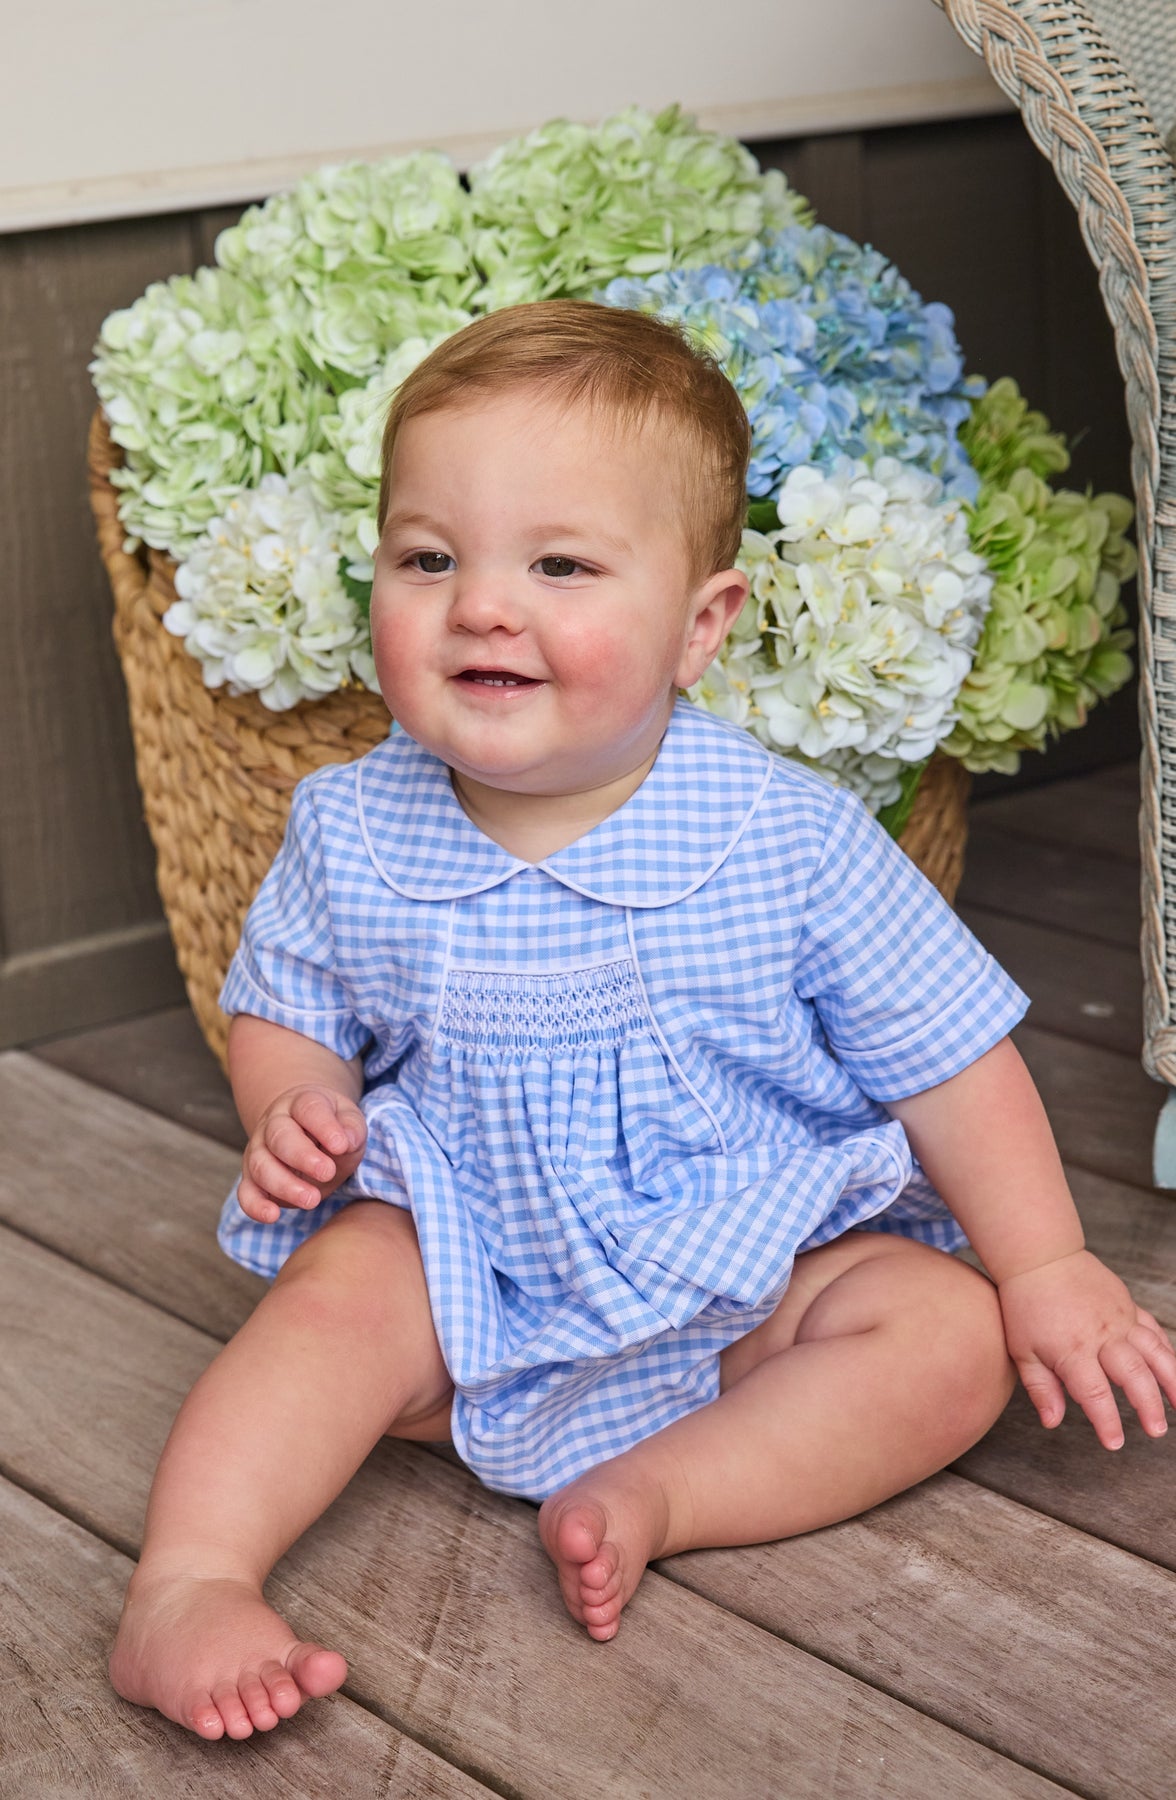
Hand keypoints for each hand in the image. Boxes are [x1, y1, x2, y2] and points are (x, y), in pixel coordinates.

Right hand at [238, 1084, 367, 1224]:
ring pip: (261, 1165)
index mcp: (301, 1103)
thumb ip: (351, 1128)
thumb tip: (347, 1142)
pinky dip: (255, 1205)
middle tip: (327, 1172)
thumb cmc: (333, 1128)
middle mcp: (274, 1123)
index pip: (309, 1108)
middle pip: (280, 1136)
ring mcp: (259, 1149)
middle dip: (302, 1157)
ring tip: (311, 1199)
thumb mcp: (349, 1120)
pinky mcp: (252, 1178)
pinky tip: (272, 1216)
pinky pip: (246, 1191)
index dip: (324, 1126)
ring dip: (284, 1185)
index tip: (341, 1146)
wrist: (306, 1133)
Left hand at [999, 1248, 1175, 1448]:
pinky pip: (1154, 1330)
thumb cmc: (1025, 1303)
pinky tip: (1173, 1369)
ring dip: (1171, 1379)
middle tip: (1156, 1430)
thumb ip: (1040, 1387)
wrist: (1040, 1255)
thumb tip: (1052, 1422)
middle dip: (1148, 1405)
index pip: (1095, 1393)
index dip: (1107, 1421)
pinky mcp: (1128, 1305)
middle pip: (1133, 1375)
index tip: (1115, 1443)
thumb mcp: (1022, 1349)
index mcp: (1072, 1349)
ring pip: (1154, 1351)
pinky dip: (1167, 1350)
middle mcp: (1102, 1335)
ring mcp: (1119, 1318)